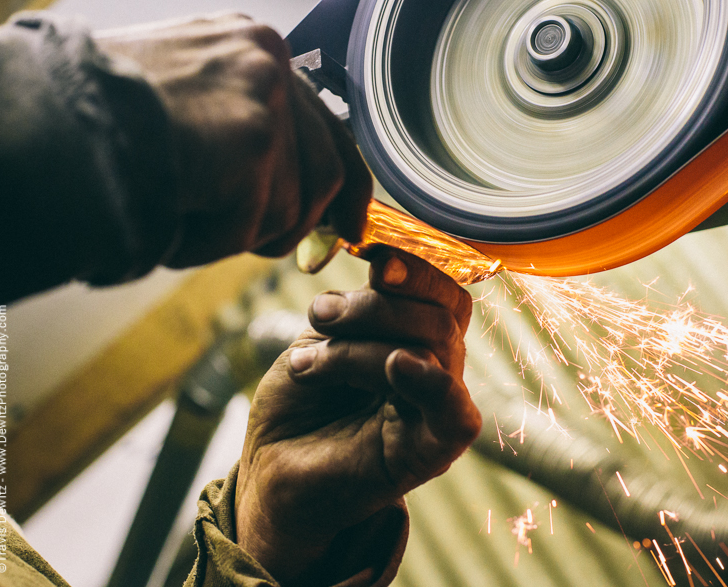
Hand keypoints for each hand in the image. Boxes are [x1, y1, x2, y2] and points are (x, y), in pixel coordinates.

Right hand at [94, 13, 370, 267]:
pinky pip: (249, 227)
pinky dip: (204, 242)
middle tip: (292, 253)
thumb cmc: (97, 114)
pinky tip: (166, 219)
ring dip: (234, 232)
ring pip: (288, 208)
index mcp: (250, 44)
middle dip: (308, 222)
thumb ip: (239, 126)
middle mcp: (267, 59)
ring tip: (182, 216)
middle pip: (326, 168)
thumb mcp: (183, 99)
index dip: (342, 181)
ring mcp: (264, 97)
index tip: (349, 220)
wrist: (51, 115)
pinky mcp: (253, 141)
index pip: (323, 119)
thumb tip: (290, 186)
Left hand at [235, 248, 481, 583]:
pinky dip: (431, 382)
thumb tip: (385, 263)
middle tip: (320, 316)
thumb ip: (360, 308)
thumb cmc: (299, 405)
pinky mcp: (433, 451)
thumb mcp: (323, 339)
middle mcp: (436, 371)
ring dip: (360, 346)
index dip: (416, 268)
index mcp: (417, 340)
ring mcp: (437, 410)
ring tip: (306, 365)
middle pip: (439, 316)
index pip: (442, 293)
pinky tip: (396, 366)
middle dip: (376, 306)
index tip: (370, 256)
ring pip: (433, 349)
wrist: (271, 471)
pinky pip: (456, 413)